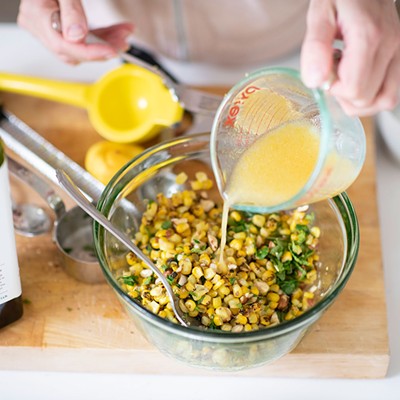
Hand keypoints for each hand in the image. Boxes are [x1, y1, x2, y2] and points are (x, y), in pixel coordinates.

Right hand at [17, 0, 133, 63]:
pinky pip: (81, 38)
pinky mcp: (59, 26)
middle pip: (73, 50)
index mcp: (36, 15)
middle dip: (102, 49)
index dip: (90, 52)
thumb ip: (71, 10)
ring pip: (80, 46)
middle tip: (122, 42)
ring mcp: (48, 27)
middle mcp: (39, 26)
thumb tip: (77, 37)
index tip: (112, 51)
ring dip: (105, 42)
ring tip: (123, 34)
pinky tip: (115, 31)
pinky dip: (100, 36)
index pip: (64, 45)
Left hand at [301, 0, 399, 115]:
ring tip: (346, 78)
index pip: (354, 90)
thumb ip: (315, 48)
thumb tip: (315, 81)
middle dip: (344, 95)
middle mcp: (390, 45)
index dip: (333, 90)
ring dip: (360, 99)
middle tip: (334, 73)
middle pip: (367, 100)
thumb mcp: (319, 15)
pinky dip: (373, 93)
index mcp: (368, 37)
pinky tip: (358, 77)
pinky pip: (391, 91)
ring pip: (385, 100)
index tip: (325, 74)